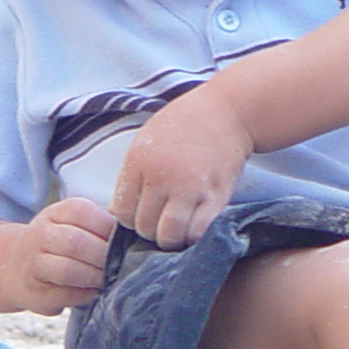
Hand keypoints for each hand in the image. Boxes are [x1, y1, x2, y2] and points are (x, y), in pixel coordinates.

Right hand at [3, 197, 113, 314]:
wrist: (16, 268)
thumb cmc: (59, 245)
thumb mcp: (72, 225)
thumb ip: (97, 227)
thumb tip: (132, 238)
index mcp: (54, 213)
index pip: (81, 212)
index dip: (106, 227)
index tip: (122, 240)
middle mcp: (39, 235)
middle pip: (75, 242)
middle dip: (102, 255)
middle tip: (119, 264)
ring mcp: (32, 264)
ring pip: (67, 270)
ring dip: (94, 277)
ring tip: (108, 278)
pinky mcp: (33, 292)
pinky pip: (63, 295)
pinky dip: (85, 295)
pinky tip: (95, 292)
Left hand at [111, 85, 253, 248]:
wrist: (228, 111)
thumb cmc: (185, 124)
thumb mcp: (147, 140)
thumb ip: (132, 176)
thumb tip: (120, 212)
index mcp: (139, 162)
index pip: (122, 212)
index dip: (131, 218)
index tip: (144, 212)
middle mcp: (161, 177)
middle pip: (144, 226)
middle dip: (151, 230)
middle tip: (163, 220)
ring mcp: (189, 188)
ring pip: (168, 236)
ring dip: (172, 238)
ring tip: (178, 228)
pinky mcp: (216, 196)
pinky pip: (198, 232)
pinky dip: (195, 235)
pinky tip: (196, 225)